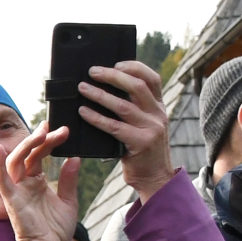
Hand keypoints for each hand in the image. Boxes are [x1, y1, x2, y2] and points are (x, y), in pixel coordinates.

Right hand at [0, 123, 79, 240]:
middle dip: (40, 138)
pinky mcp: (12, 201)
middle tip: (55, 127)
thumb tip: (74, 158)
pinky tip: (0, 150)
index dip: (48, 141)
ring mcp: (17, 191)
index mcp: (37, 182)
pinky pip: (2, 180)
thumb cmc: (55, 230)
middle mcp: (25, 184)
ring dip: (26, 145)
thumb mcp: (68, 201)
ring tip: (41, 133)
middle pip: (29, 154)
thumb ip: (68, 179)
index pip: (39, 155)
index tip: (61, 130)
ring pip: (16, 161)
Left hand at [78, 61, 174, 203]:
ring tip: (82, 88)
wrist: (154, 177)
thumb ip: (132, 108)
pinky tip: (83, 112)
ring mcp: (151, 128)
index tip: (115, 62)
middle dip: (113, 76)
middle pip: (137, 86)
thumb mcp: (143, 124)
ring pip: (123, 105)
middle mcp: (158, 114)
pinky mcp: (141, 143)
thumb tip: (104, 88)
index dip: (134, 67)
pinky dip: (96, 118)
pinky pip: (114, 127)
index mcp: (159, 106)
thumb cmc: (140, 149)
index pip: (152, 78)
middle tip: (92, 72)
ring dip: (100, 95)